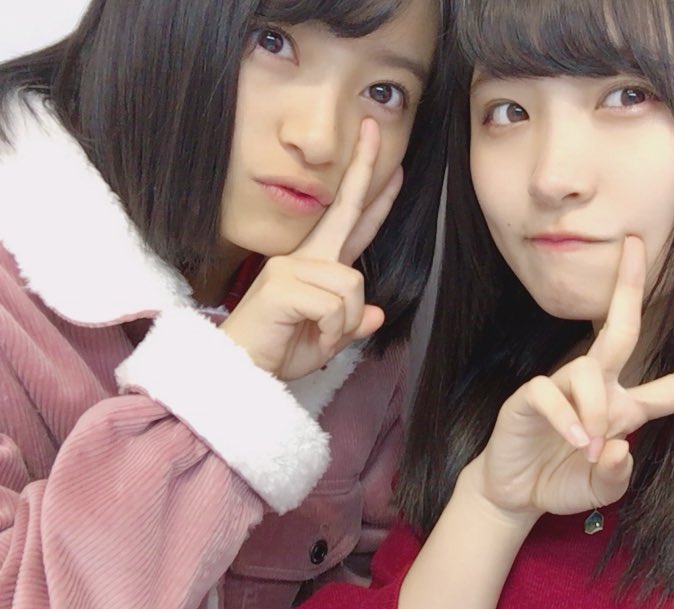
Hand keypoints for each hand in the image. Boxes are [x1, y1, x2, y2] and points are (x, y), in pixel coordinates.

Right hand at [220, 118, 400, 380]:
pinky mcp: (282, 283)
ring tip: (323, 337)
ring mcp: (290, 266)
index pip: (350, 222)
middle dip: (365, 171)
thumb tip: (376, 314)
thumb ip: (351, 324)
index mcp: (315, 265)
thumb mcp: (327, 340)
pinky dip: (333, 331)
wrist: (240, 371)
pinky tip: (313, 338)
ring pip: (352, 283)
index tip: (390, 163)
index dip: (371, 194)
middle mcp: (303, 257)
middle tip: (372, 129)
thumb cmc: (277, 352)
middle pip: (344, 209)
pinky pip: (336, 305)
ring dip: (346, 322)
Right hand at [469, 236, 673, 519]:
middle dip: (627, 286)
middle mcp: (598, 388)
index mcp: (626, 408)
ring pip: (590, 371)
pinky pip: (552, 392)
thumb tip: (618, 446)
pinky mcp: (530, 396)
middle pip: (621, 329)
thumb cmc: (562, 482)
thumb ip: (616, 475)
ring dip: (594, 410)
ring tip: (586, 447)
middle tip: (635, 243)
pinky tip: (572, 440)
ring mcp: (563, 387)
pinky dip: (566, 418)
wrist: (515, 494)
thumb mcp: (601, 490)